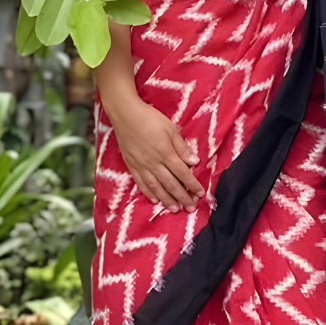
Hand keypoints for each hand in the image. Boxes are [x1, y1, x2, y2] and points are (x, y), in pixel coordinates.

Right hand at [107, 96, 204, 211]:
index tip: (201, 194)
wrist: (125, 115)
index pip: (183, 173)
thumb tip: (194, 162)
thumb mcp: (170, 128)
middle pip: (171, 184)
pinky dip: (149, 193)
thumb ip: (181, 147)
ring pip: (156, 187)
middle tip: (191, 208)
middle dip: (182, 197)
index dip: (193, 185)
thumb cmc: (150, 118)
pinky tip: (155, 200)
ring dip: (167, 200)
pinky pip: (141, 183)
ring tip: (175, 209)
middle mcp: (154, 163)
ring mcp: (142, 166)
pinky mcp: (132, 166)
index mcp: (166, 153)